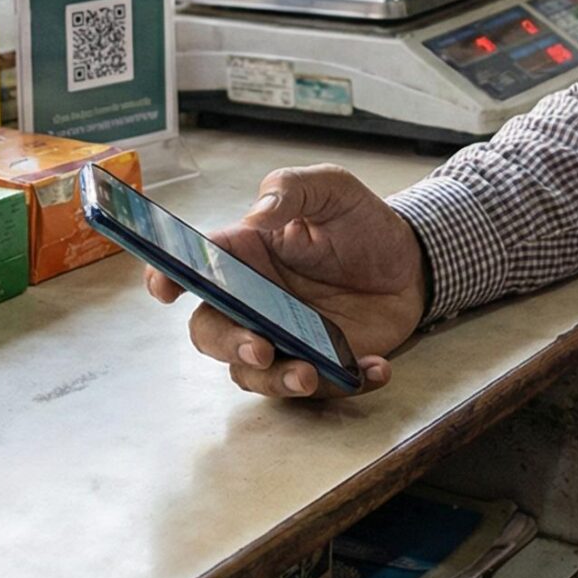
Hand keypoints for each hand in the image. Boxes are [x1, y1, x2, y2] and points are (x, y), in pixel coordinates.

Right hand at [145, 164, 427, 398]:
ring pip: (254, 374)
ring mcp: (285, 337)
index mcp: (246, 255)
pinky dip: (344, 384)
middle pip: (213, 332)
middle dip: (229, 346)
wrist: (412, 261)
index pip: (194, 266)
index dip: (168, 278)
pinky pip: (320, 388)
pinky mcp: (321, 363)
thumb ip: (292, 189)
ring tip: (310, 375)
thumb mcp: (333, 190)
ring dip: (277, 382)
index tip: (165, 290)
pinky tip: (375, 368)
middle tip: (262, 349)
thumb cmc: (360, 222)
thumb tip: (259, 211)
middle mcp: (255, 301)